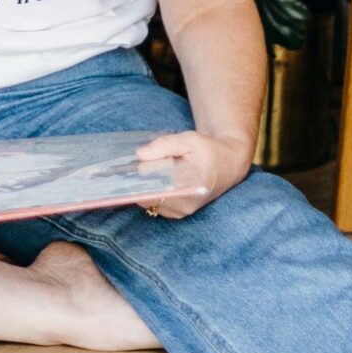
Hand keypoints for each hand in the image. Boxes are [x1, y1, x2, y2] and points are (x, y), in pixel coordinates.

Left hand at [133, 128, 252, 219]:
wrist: (227, 165)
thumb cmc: (208, 150)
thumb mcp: (189, 139)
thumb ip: (165, 145)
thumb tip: (140, 155)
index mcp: (191, 186)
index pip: (157, 189)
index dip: (138, 181)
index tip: (124, 171)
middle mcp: (186, 204)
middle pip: (149, 198)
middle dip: (137, 183)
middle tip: (124, 168)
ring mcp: (181, 211)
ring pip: (150, 202)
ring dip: (142, 187)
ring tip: (137, 171)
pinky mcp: (177, 212)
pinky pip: (155, 204)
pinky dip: (149, 192)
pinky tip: (147, 178)